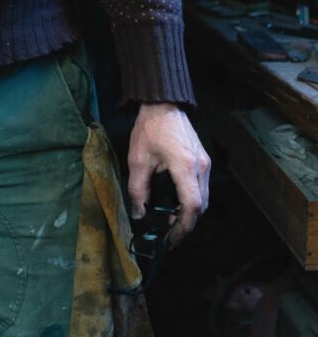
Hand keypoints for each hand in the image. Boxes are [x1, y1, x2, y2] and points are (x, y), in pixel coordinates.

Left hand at [127, 102, 210, 244]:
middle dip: (186, 224)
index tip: (170, 239)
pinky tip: (177, 202)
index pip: (192, 207)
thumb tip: (140, 214)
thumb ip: (138, 190)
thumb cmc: (150, 129)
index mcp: (185, 167)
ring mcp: (206, 163)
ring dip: (190, 213)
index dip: (183, 227)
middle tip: (168, 234)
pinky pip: (202, 188)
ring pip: (204, 198)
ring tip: (171, 220)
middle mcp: (201, 167)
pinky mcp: (204, 160)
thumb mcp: (138, 159)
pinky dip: (193, 200)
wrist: (163, 104)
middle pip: (201, 206)